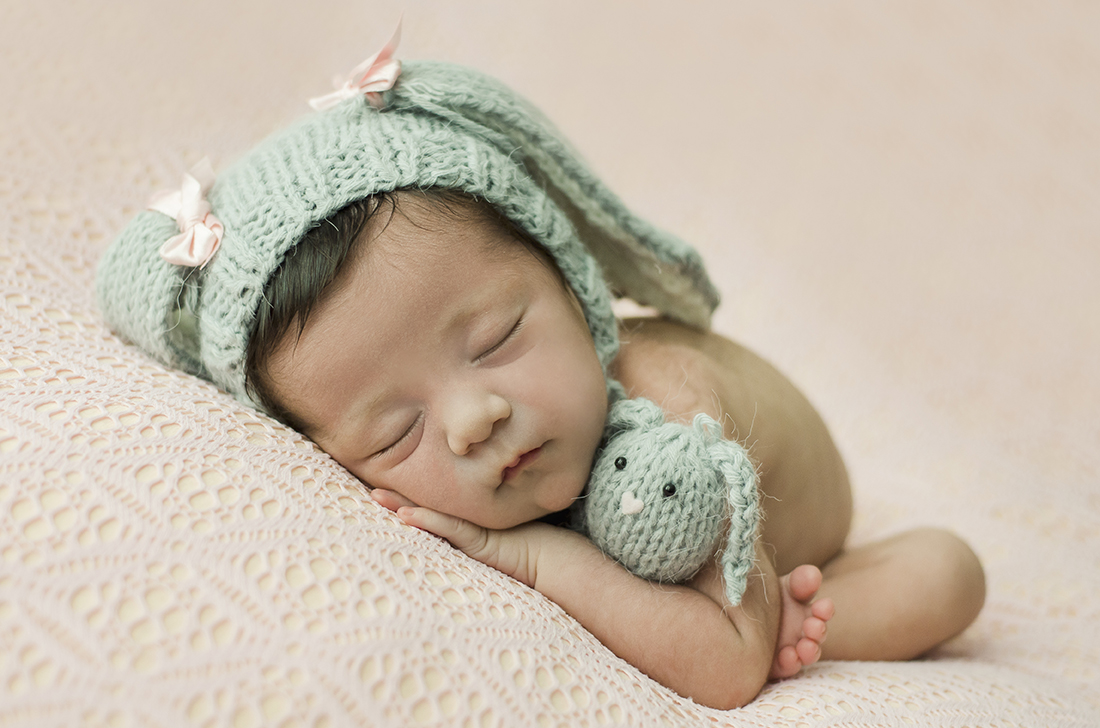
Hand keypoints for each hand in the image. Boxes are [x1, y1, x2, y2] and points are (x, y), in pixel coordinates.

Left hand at [371, 488, 544, 586]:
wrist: (554, 561)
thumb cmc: (529, 556)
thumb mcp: (494, 549)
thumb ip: (472, 542)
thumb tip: (449, 546)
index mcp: (468, 524)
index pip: (432, 509)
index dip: (408, 500)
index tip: (381, 491)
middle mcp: (468, 523)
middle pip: (426, 506)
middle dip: (398, 497)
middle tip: (370, 489)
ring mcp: (474, 528)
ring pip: (431, 514)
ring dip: (402, 505)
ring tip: (376, 496)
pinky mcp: (480, 539)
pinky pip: (450, 529)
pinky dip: (427, 521)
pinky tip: (406, 516)